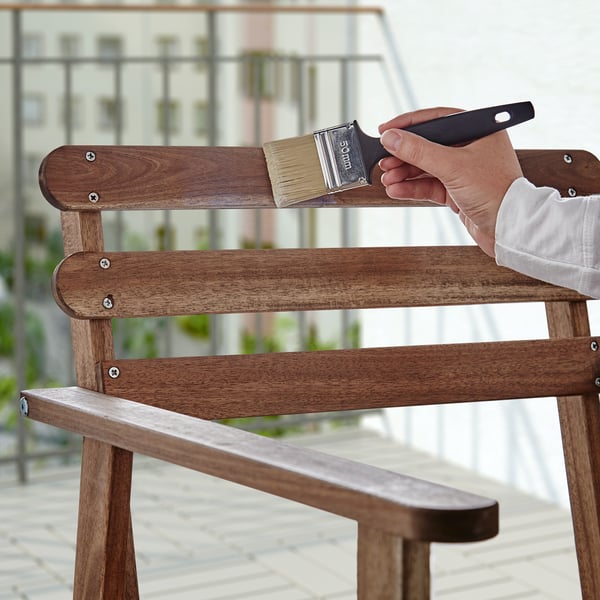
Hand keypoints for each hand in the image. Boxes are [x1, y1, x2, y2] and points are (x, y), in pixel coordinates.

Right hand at [378, 107, 522, 256]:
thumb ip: (419, 151)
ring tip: (387, 179)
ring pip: (426, 167)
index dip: (408, 124)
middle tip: (384, 160)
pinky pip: (429, 185)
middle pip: (427, 145)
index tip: (386, 130)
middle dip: (403, 155)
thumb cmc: (496, 192)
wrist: (508, 229)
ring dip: (404, 173)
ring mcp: (463, 171)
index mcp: (477, 131)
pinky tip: (397, 190)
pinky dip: (412, 188)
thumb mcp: (453, 166)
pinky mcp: (457, 192)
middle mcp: (470, 148)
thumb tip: (391, 138)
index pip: (436, 120)